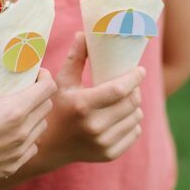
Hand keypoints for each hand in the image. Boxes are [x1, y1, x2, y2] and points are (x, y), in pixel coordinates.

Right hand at [0, 68, 56, 186]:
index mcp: (14, 110)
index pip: (47, 88)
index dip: (44, 77)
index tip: (35, 74)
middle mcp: (22, 131)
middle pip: (46, 106)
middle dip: (39, 94)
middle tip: (25, 90)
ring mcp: (19, 151)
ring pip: (41, 127)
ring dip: (34, 116)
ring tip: (16, 112)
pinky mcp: (13, 166)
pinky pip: (31, 147)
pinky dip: (26, 137)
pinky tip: (10, 134)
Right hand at [41, 32, 144, 165]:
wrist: (49, 147)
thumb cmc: (55, 108)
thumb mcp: (61, 82)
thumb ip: (75, 58)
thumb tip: (84, 34)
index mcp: (82, 105)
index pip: (119, 90)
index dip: (134, 78)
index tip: (140, 70)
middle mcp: (94, 126)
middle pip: (131, 103)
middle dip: (135, 90)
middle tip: (131, 83)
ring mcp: (102, 143)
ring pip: (135, 117)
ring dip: (134, 106)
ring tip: (125, 99)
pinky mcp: (109, 154)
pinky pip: (134, 132)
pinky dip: (132, 122)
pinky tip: (122, 117)